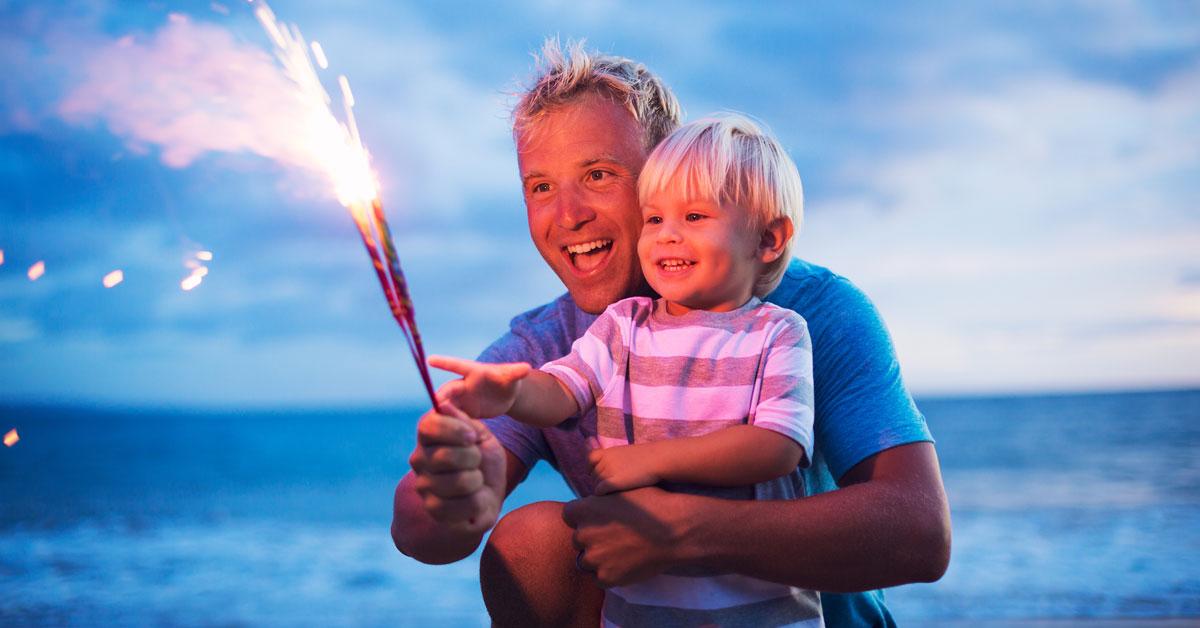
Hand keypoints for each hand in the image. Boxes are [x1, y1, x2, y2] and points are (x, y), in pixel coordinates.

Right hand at [408, 399, 506, 534]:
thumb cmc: (484, 462)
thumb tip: (443, 404)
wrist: (489, 494)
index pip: (427, 426)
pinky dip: (479, 502)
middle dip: (473, 458)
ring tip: (477, 482)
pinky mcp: (434, 510)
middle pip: (445, 456)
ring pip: (458, 482)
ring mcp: (424, 487)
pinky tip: (476, 500)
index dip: (454, 430)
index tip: (473, 437)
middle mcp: (420, 461)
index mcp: (428, 437)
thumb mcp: (481, 436)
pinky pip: (464, 505)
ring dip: (478, 481)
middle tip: (477, 462)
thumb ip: (464, 421)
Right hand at [428, 355, 531, 418]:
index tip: (430, 359)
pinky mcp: (460, 413)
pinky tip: (448, 438)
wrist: (503, 397)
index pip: (457, 366)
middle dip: (441, 398)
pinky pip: (451, 420)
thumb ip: (516, 373)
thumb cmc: (506, 381)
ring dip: (443, 416)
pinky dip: (450, 427)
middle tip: (435, 406)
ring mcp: (459, 400)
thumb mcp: (512, 377)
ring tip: (438, 426)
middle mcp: (462, 385)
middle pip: (448, 391)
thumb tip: (527, 368)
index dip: (444, 362)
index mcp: (472, 372)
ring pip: (446, 407)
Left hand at [562, 486, 689, 587]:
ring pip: (585, 561)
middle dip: (591, 539)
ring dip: (598, 558)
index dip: (584, 518)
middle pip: (578, 540)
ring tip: (621, 552)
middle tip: (614, 537)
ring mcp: (593, 558)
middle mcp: (583, 534)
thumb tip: (592, 501)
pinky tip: (625, 564)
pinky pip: (598, 578)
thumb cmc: (652, 504)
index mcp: (584, 510)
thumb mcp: (621, 490)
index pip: (569, 516)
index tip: (598, 520)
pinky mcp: (605, 577)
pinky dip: (608, 573)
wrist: (675, 530)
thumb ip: (600, 499)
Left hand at [588, 444, 660, 494]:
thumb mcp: (626, 453)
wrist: (657, 459)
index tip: (600, 475)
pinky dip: (602, 495)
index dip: (593, 468)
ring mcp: (608, 471)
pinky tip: (612, 496)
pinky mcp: (613, 482)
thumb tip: (610, 468)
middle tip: (610, 488)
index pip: (589, 460)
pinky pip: (598, 491)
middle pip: (593, 475)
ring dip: (601, 489)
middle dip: (599, 482)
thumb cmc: (646, 457)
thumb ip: (615, 459)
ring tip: (613, 493)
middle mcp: (604, 461)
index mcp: (607, 452)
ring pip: (595, 484)